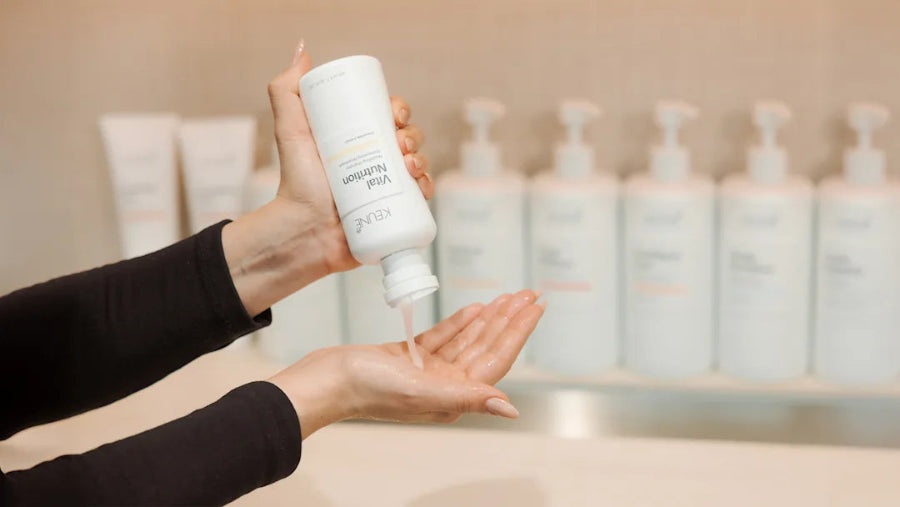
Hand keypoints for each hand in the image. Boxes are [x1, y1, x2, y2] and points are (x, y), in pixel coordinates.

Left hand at [223, 40, 432, 315]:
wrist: (303, 232)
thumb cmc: (295, 185)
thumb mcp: (291, 132)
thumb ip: (287, 91)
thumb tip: (303, 51)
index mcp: (359, 139)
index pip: (389, 116)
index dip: (399, 110)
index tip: (394, 114)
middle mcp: (376, 161)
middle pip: (410, 138)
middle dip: (413, 135)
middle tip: (398, 142)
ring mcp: (387, 187)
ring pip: (420, 165)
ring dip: (423, 159)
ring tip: (407, 165)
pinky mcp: (396, 213)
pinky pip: (422, 197)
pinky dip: (428, 188)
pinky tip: (420, 185)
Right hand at [268, 290, 545, 438]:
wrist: (326, 380)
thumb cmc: (367, 389)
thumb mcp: (420, 391)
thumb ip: (466, 398)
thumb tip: (509, 409)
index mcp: (453, 396)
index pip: (496, 360)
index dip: (517, 333)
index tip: (535, 308)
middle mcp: (444, 386)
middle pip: (486, 346)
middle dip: (509, 319)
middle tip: (529, 294)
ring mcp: (427, 371)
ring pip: (468, 340)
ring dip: (488, 318)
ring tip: (509, 296)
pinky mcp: (408, 358)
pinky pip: (443, 338)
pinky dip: (460, 322)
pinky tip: (475, 308)